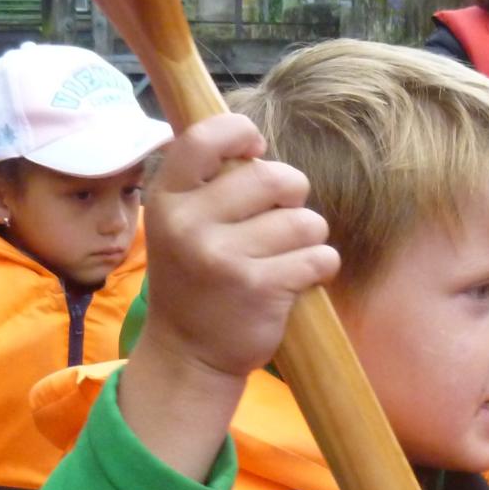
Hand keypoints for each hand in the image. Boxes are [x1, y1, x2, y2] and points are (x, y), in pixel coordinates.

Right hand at [119, 113, 336, 479]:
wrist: (188, 357)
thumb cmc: (194, 281)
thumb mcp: (180, 226)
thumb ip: (208, 184)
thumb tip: (257, 146)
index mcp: (168, 200)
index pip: (205, 135)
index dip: (241, 133)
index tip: (255, 151)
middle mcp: (190, 224)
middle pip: (274, 176)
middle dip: (292, 193)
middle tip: (281, 218)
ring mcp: (224, 257)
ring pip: (305, 220)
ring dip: (308, 237)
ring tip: (285, 256)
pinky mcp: (260, 288)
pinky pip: (319, 256)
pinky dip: (320, 267)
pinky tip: (297, 280)